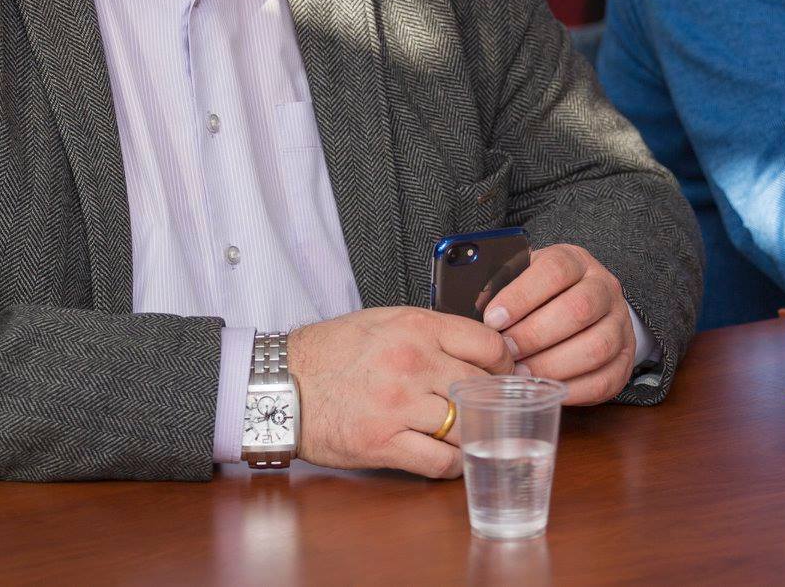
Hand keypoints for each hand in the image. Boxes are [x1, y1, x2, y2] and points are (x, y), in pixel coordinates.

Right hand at [288, 306, 511, 477]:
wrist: (280, 384)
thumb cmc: (331, 352)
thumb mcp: (383, 321)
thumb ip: (430, 331)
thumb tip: (477, 348)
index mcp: (415, 327)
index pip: (488, 344)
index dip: (504, 363)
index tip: (504, 374)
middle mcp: (412, 363)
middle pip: (482, 387)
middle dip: (494, 400)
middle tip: (496, 408)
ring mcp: (399, 405)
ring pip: (466, 426)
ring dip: (475, 433)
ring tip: (474, 434)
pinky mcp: (384, 443)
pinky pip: (440, 461)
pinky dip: (452, 464)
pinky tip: (449, 457)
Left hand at [482, 244, 635, 405]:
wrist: (582, 305)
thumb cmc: (539, 295)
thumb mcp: (521, 278)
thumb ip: (500, 287)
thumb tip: (469, 310)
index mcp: (577, 261)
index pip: (555, 270)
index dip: (522, 295)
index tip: (492, 319)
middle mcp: (605, 289)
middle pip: (578, 309)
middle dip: (534, 335)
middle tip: (504, 353)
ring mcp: (620, 325)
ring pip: (596, 346)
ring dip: (552, 365)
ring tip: (520, 376)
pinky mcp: (625, 360)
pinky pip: (603, 380)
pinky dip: (571, 390)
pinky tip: (544, 390)